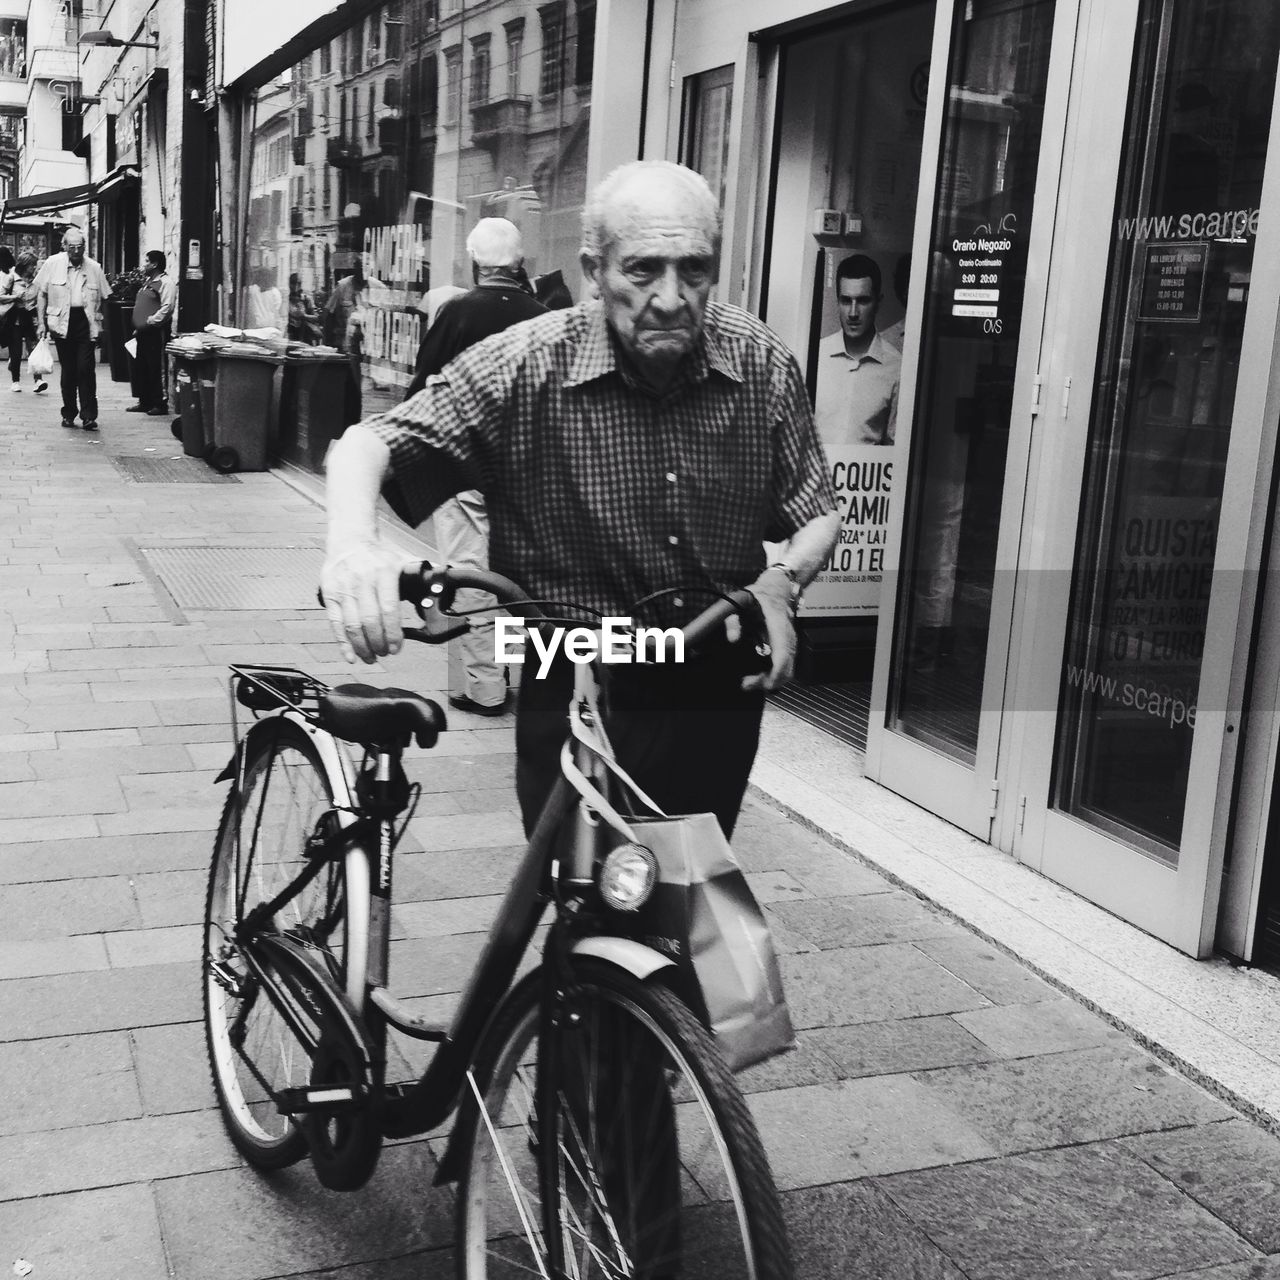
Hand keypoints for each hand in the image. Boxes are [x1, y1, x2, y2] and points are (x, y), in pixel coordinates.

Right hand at [321, 542, 405, 663]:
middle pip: (370, 620)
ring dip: (362, 646)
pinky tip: (351, 655)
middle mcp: (362, 579)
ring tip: (371, 657)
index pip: (389, 608)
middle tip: (385, 653)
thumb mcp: (400, 562)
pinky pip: (335, 623)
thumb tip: (437, 594)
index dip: (393, 633)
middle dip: (379, 643)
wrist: (349, 540)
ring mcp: (343, 587)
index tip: (397, 648)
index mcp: (384, 572)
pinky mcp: (329, 593)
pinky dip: (343, 643)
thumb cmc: (378, 557)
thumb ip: (417, 580)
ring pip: (352, 625)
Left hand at [740, 571, 796, 692]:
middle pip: (786, 671)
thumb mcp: (740, 602)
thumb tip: (732, 638)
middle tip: (746, 684)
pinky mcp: (788, 648)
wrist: (777, 590)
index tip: (757, 683)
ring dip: (769, 681)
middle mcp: (788, 639)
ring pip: (787, 672)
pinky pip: (784, 667)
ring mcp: (790, 645)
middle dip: (767, 683)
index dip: (773, 675)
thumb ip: (733, 620)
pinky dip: (772, 675)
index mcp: (779, 628)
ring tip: (749, 682)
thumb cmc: (759, 597)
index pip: (782, 657)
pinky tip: (757, 675)